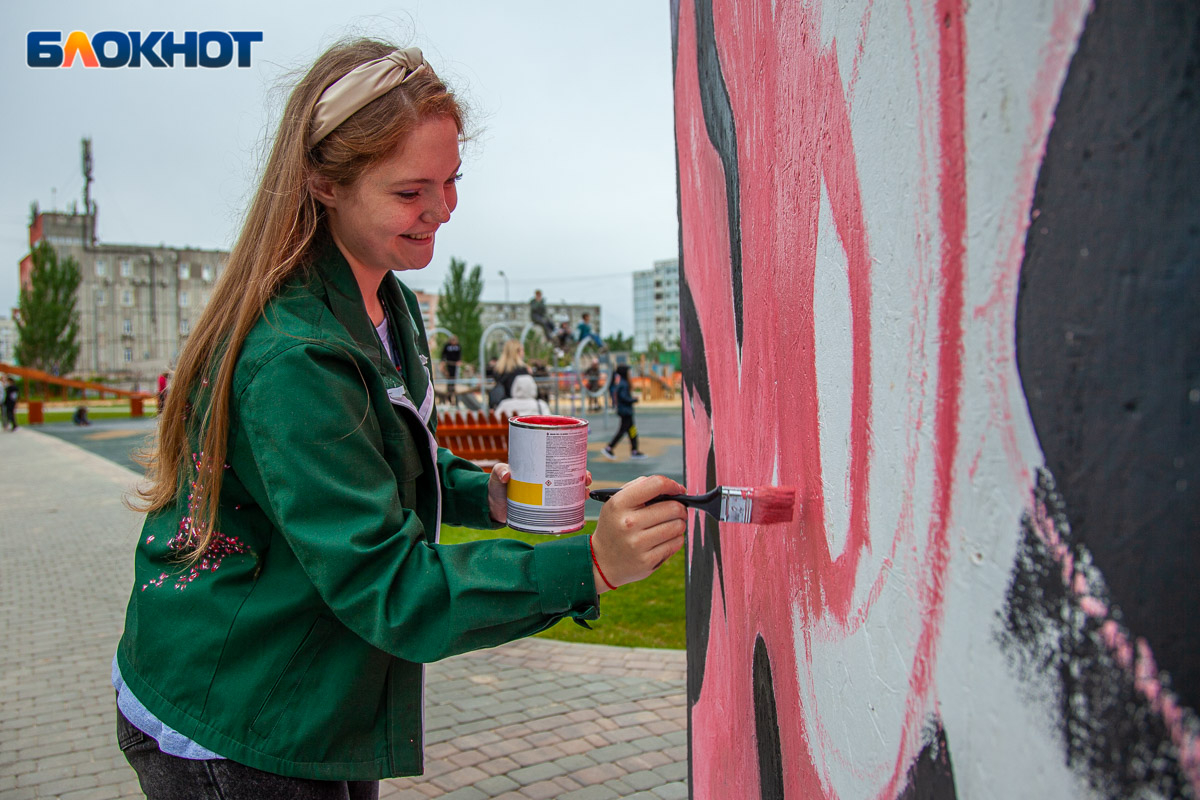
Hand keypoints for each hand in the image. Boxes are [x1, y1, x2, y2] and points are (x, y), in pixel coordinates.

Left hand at [488, 467, 592, 524]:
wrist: (491, 507)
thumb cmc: (496, 488)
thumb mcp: (496, 476)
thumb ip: (499, 472)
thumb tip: (506, 475)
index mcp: (538, 470)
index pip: (560, 464)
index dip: (575, 464)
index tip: (582, 467)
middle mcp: (546, 482)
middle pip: (570, 478)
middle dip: (582, 478)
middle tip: (586, 480)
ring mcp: (546, 497)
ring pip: (569, 494)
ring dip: (581, 493)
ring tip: (585, 494)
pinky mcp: (543, 511)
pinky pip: (561, 510)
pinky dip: (572, 510)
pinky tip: (579, 511)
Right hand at [589, 475, 686, 592]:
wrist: (601, 561)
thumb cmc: (615, 526)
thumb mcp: (616, 503)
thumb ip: (639, 488)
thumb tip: (671, 487)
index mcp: (619, 503)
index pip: (655, 484)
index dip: (672, 485)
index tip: (678, 490)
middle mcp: (628, 523)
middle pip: (673, 507)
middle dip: (680, 508)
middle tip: (678, 511)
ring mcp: (638, 543)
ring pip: (678, 526)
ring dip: (680, 524)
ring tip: (671, 525)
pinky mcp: (647, 560)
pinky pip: (676, 543)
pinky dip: (676, 539)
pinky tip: (666, 539)